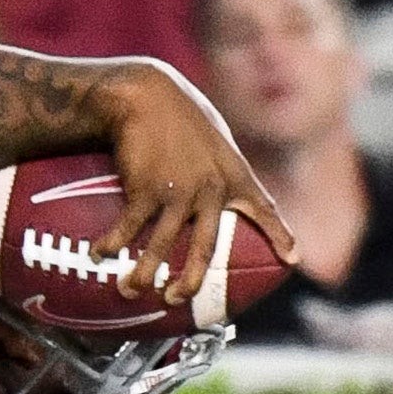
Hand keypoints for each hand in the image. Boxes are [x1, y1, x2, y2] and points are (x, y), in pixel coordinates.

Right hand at [91, 61, 295, 307]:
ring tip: (130, 290)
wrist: (146, 95)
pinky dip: (112, 243)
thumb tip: (209, 193)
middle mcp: (210, 188)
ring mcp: (178, 191)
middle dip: (190, 280)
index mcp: (232, 174)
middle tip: (176, 298)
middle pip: (205, 248)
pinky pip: (129, 228)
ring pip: (162, 246)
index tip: (293, 260)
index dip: (280, 235)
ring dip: (143, 273)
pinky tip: (99, 254)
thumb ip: (216, 168)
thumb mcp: (211, 139)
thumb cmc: (178, 114)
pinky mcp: (146, 189)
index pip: (264, 206)